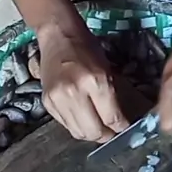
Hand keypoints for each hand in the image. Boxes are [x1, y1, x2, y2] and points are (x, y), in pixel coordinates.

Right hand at [37, 20, 127, 142]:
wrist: (58, 37)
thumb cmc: (87, 49)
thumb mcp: (107, 69)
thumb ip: (112, 96)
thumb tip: (118, 121)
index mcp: (96, 82)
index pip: (111, 117)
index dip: (120, 127)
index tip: (124, 128)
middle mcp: (75, 93)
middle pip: (94, 131)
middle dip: (106, 135)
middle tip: (112, 132)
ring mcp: (58, 99)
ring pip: (78, 132)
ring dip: (91, 134)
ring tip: (98, 128)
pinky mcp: (47, 102)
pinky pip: (65, 124)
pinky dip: (76, 126)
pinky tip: (83, 119)